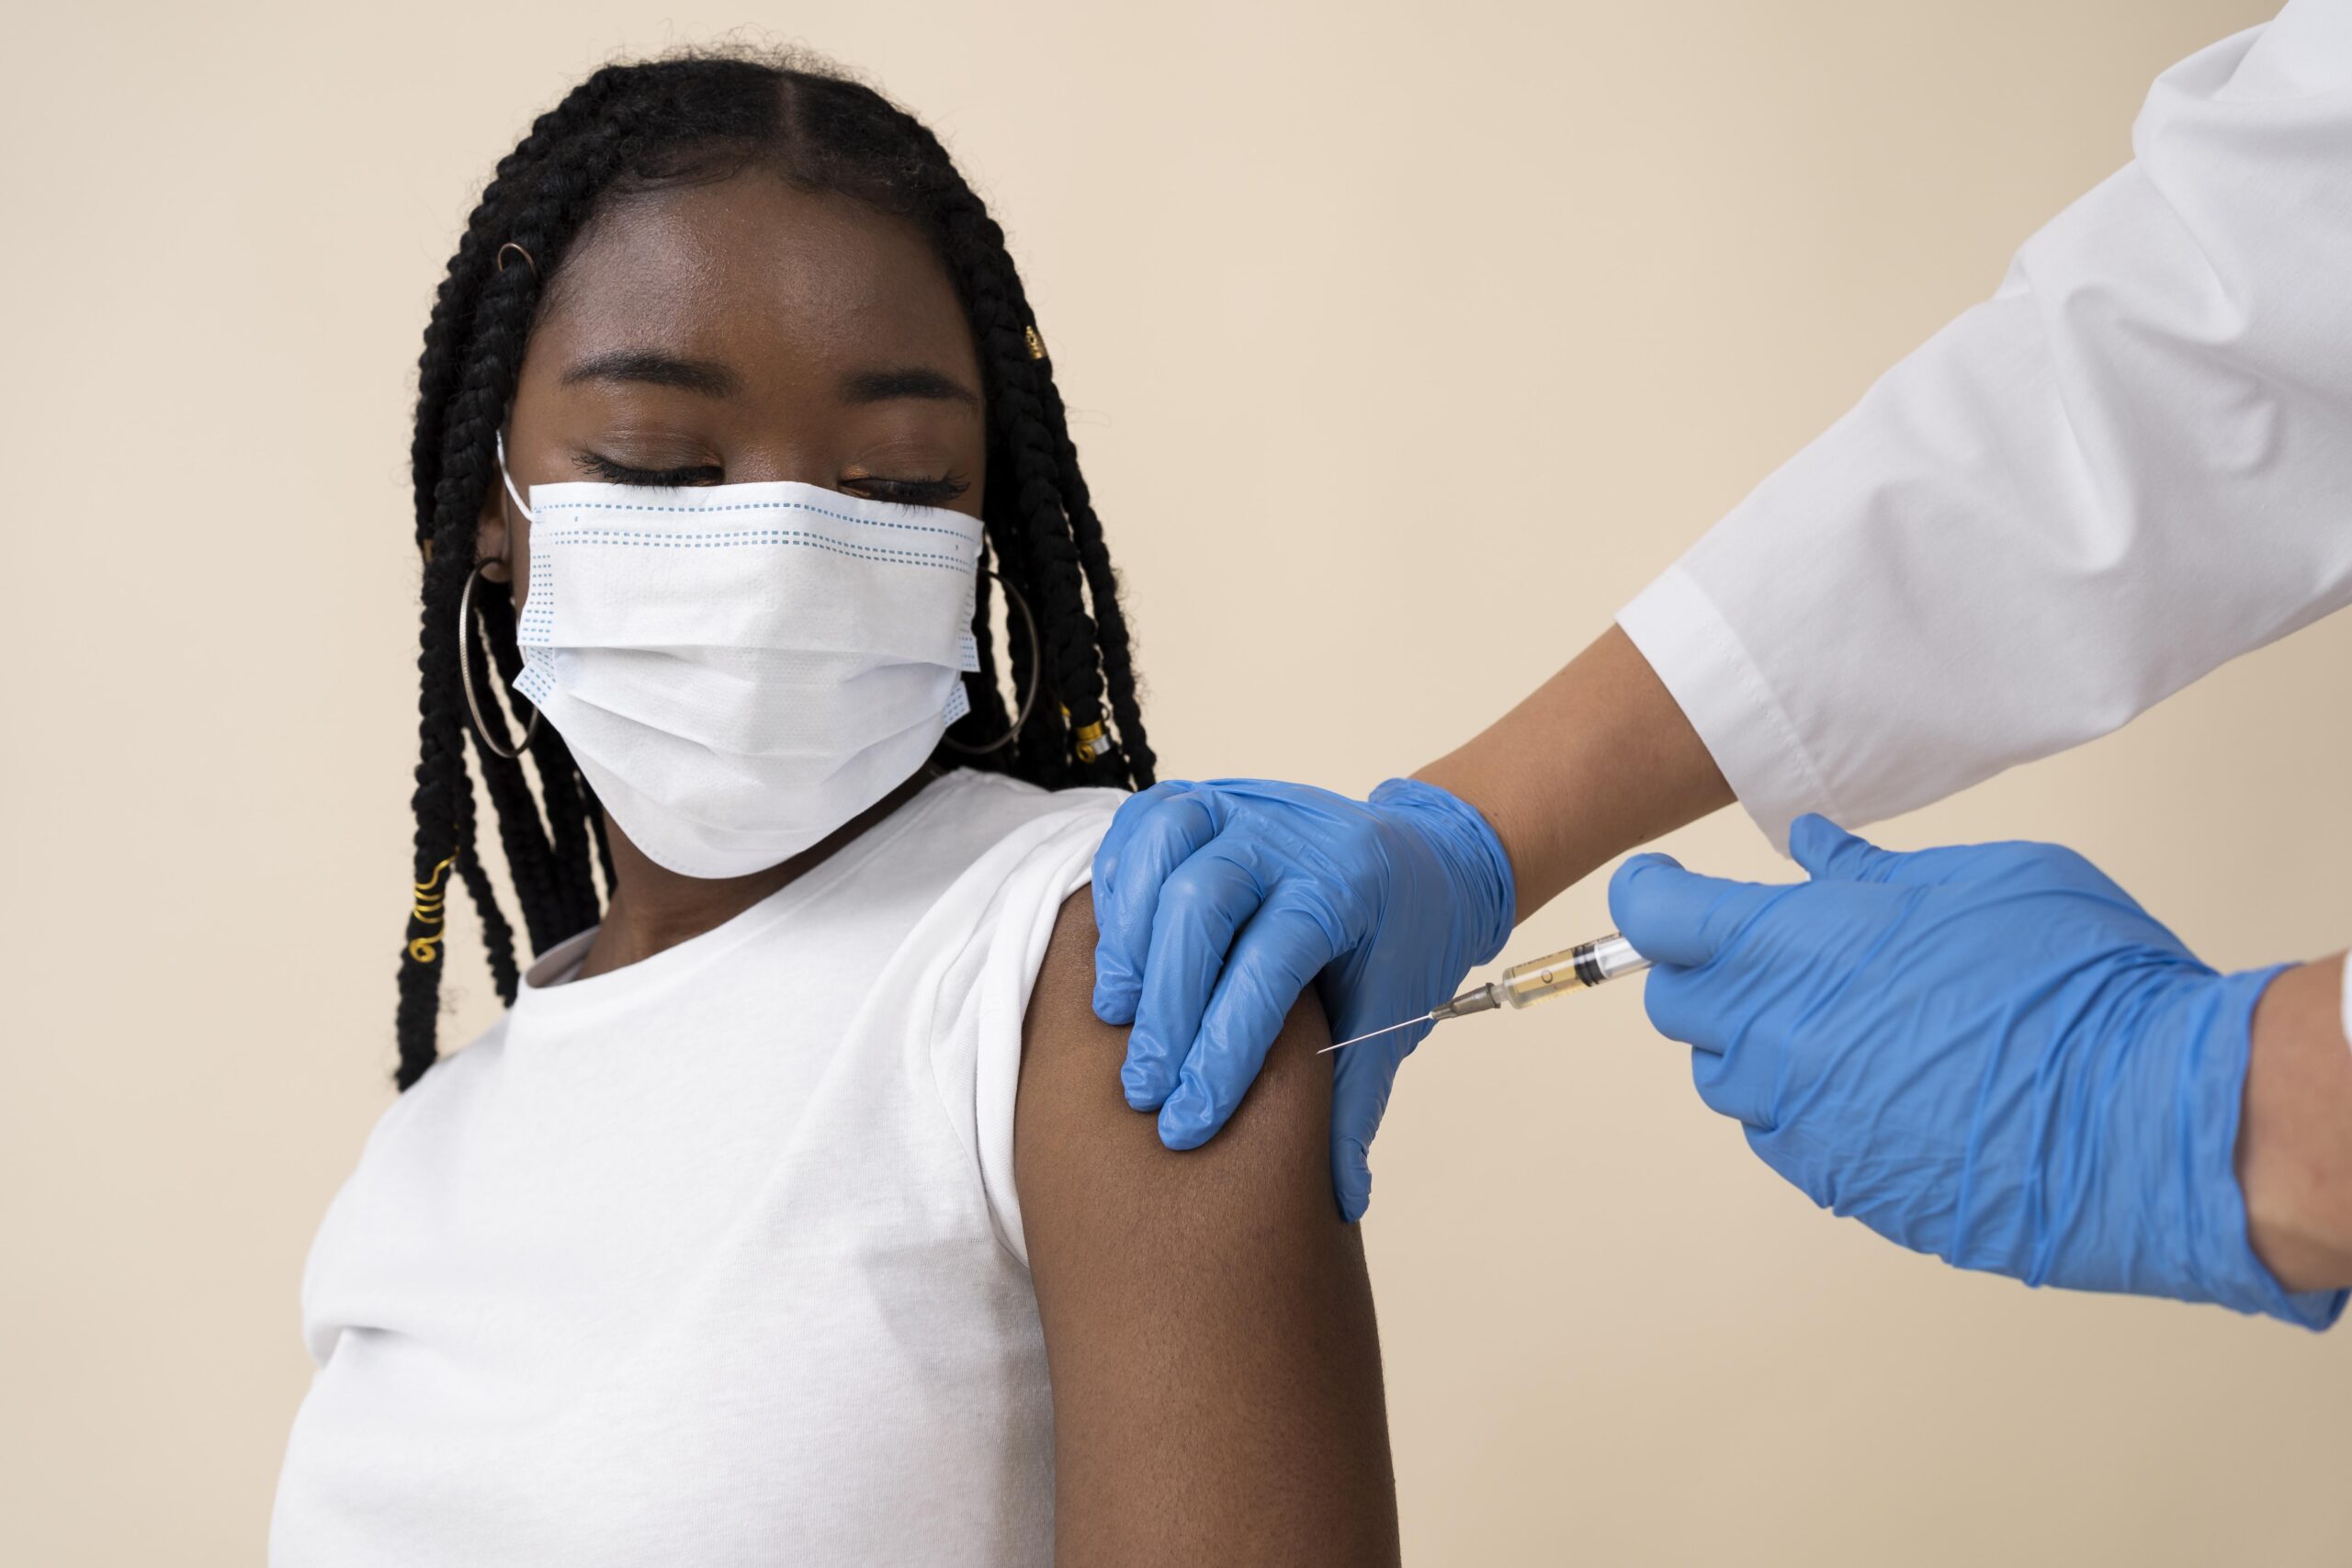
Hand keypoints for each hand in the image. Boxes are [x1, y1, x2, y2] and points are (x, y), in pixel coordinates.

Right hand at [1092, 778, 1514, 1220]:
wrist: (1426, 853)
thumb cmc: (1403, 938)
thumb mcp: (1393, 1015)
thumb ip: (1355, 1101)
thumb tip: (1340, 1199)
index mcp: (1347, 889)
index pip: (1270, 968)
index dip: (1222, 1050)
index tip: (1188, 1122)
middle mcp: (1290, 837)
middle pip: (1202, 903)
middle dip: (1165, 1006)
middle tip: (1145, 1088)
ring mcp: (1244, 807)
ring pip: (1164, 845)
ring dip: (1131, 934)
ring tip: (1119, 1015)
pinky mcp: (1207, 799)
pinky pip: (1143, 822)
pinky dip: (1118, 882)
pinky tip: (1117, 951)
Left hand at [1607, 815, 2338, 1326]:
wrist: (2143, 1115)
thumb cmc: (2075, 983)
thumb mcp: (1978, 881)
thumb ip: (1875, 871)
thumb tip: (1821, 854)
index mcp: (1790, 948)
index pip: (1657, 915)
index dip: (1654, 894)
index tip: (1665, 886)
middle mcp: (1773, 1037)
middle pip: (1677, 1004)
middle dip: (1706, 972)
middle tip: (1770, 953)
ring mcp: (1801, 1118)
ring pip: (1726, 1078)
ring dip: (1755, 1045)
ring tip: (1839, 1023)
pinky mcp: (1839, 1180)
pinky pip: (1783, 1137)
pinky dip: (1803, 1107)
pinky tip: (1875, 1087)